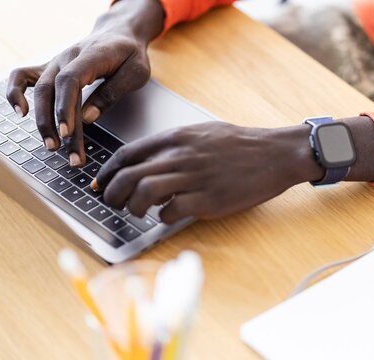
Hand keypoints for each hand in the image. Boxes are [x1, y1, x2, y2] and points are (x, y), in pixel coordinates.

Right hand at [6, 0, 163, 166]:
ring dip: (43, 121)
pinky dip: (15, 92)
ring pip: (39, 90)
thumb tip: (88, 118)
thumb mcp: (135, 72)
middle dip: (56, 125)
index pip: (70, 81)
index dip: (65, 108)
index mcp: (90, 55)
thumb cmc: (130, 54)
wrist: (119, 34)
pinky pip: (23, 76)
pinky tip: (21, 113)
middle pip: (53, 90)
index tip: (68, 133)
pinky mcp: (50, 68)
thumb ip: (112, 93)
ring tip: (52, 147)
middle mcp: (67, 57)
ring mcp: (55, 62)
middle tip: (70, 154)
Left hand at [92, 122, 323, 223]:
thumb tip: (149, 162)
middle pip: (128, 176)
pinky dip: (162, 218)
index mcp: (176, 138)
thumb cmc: (239, 144)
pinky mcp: (208, 200)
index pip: (127, 154)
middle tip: (112, 204)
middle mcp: (180, 156)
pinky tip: (168, 216)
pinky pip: (170, 212)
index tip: (99, 183)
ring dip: (133, 208)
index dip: (106, 172)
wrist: (274, 154)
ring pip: (143, 193)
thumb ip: (173, 145)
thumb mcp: (202, 132)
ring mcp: (193, 178)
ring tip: (137, 213)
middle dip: (111, 194)